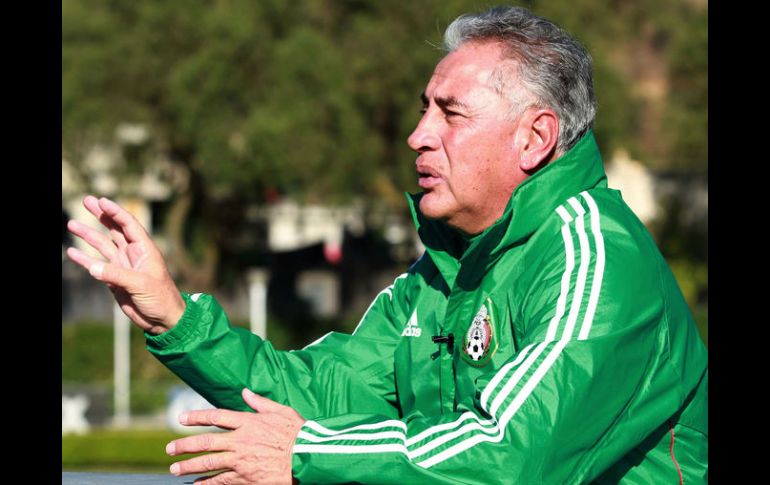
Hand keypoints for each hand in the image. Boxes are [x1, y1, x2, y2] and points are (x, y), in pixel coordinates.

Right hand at [66, 195, 184, 333]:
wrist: (162, 319)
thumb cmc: (160, 298)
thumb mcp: (141, 284)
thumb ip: (117, 275)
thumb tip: (92, 267)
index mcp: (145, 249)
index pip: (128, 224)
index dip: (115, 212)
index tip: (101, 200)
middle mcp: (133, 253)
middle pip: (114, 229)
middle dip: (101, 215)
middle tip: (86, 200)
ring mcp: (123, 265)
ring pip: (102, 245)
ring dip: (88, 235)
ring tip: (71, 224)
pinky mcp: (114, 279)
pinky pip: (96, 265)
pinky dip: (84, 259)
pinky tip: (72, 251)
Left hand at [166, 388, 304, 483]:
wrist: (307, 457)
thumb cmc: (297, 432)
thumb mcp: (281, 411)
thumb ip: (260, 402)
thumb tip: (245, 392)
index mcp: (248, 422)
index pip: (216, 417)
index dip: (196, 417)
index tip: (181, 419)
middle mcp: (241, 440)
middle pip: (206, 442)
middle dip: (185, 445)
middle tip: (169, 449)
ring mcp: (241, 461)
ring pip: (209, 463)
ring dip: (189, 466)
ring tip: (175, 469)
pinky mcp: (246, 478)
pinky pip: (221, 481)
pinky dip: (207, 483)